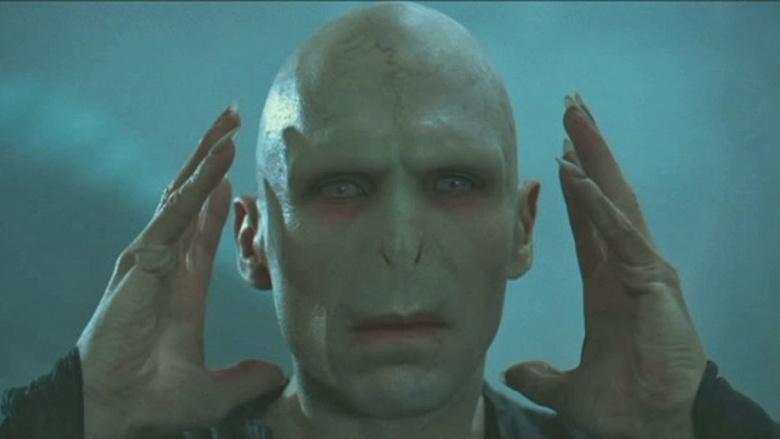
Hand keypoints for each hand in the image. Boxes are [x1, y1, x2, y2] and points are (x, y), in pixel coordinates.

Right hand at [76, 104, 286, 438]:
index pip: (200, 225)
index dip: (216, 194)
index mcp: (183, 282)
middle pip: (190, 195)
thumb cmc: (153, 398)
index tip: (235, 168)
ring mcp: (153, 254)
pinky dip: (202, 179)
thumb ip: (246, 378)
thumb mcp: (213, 388)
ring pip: (184, 191)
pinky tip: (224, 153)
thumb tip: (276, 375)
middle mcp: (167, 260)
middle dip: (211, 157)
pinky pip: (179, 209)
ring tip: (230, 119)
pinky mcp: (145, 257)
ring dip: (209, 153)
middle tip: (232, 121)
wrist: (117, 408)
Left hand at [503, 94, 707, 438]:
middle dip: (589, 150)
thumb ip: (541, 374)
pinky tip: (575, 173)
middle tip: (572, 107)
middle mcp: (626, 267)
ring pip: (616, 202)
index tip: (562, 150)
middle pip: (605, 196)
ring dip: (594, 157)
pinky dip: (597, 203)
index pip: (590, 220)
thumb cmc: (624, 405)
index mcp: (608, 283)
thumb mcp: (568, 386)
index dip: (577, 185)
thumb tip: (513, 372)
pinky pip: (620, 234)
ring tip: (575, 117)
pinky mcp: (652, 283)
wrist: (650, 429)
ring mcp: (642, 271)